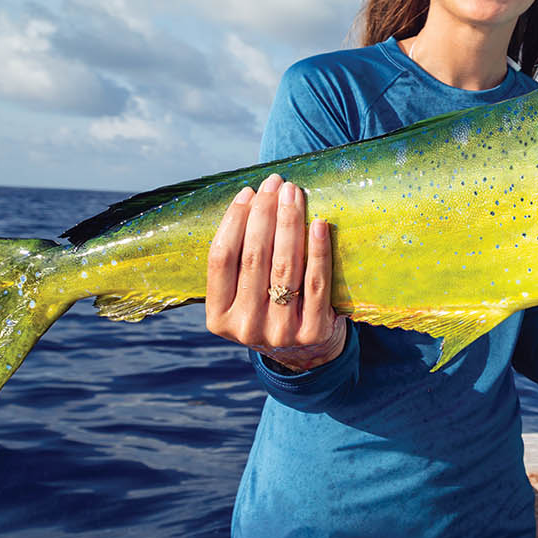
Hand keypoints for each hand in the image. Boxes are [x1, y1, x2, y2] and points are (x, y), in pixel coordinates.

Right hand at [206, 175, 349, 370]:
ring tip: (294, 194)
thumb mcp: (242, 297)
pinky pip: (316, 281)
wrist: (306, 354)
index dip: (234, 221)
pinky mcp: (313, 331)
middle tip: (276, 183)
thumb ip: (240, 263)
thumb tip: (251, 199)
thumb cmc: (270, 309)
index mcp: (218, 318)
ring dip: (290, 223)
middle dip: (265, 213)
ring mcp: (279, 332)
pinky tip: (319, 223)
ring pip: (284, 266)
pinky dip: (318, 249)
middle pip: (254, 257)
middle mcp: (245, 327)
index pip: (221, 259)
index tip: (248, 192)